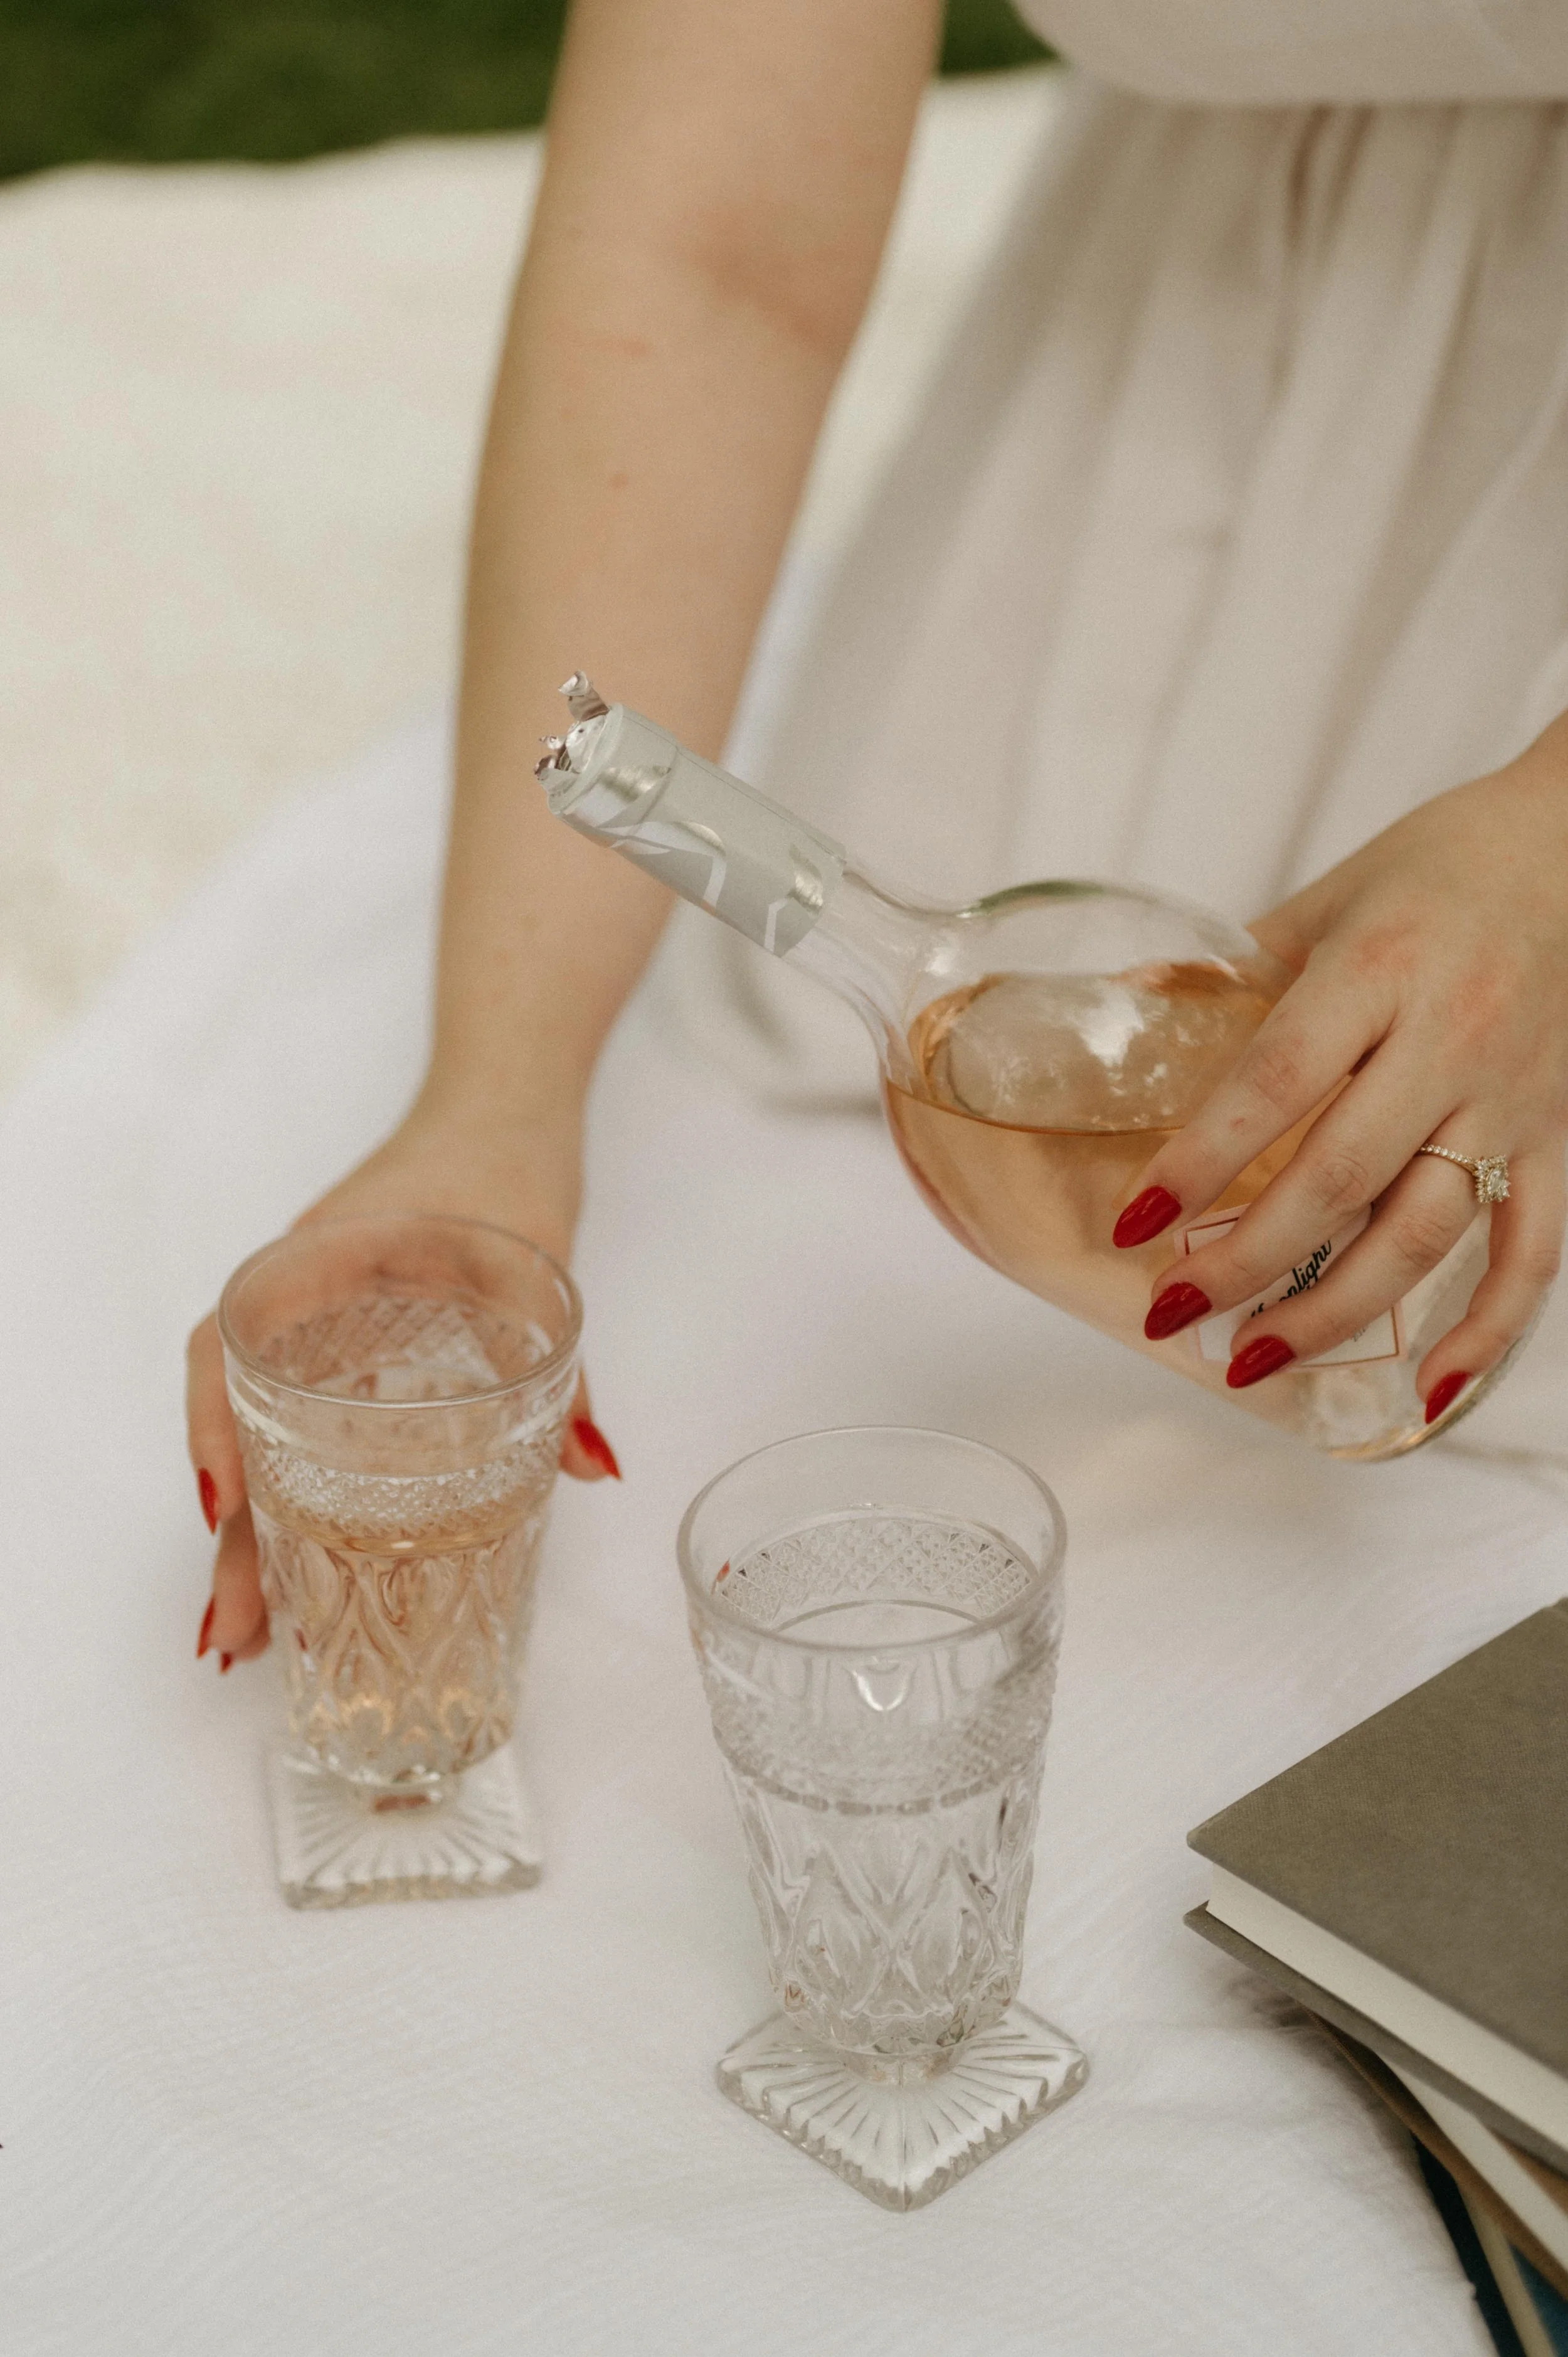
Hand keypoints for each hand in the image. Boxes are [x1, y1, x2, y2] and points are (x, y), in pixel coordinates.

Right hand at [185, 1102, 617, 1671]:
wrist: (503, 1098)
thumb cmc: (506, 1163)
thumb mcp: (536, 1262)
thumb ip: (565, 1368)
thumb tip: (594, 1468)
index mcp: (316, 1264)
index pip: (225, 1349)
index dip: (215, 1434)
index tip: (225, 1513)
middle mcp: (296, 1299)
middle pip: (235, 1423)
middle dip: (230, 1534)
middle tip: (229, 1634)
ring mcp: (313, 1321)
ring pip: (258, 1435)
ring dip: (252, 1528)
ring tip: (249, 1628)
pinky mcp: (343, 1340)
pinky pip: (294, 1420)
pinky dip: (288, 1489)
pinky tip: (302, 1557)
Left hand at [1118, 714, 1567, 1410]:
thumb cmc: (1439, 866)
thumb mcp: (1327, 900)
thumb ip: (1236, 971)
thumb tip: (1129, 1012)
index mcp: (1379, 970)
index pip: (1275, 1083)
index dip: (1200, 1160)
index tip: (1135, 1222)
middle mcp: (1450, 1040)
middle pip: (1341, 1178)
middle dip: (1247, 1260)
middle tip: (1170, 1312)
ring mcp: (1512, 1100)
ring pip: (1424, 1232)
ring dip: (1335, 1309)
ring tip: (1252, 1358)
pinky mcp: (1558, 1139)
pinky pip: (1531, 1253)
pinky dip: (1487, 1330)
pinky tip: (1430, 1390)